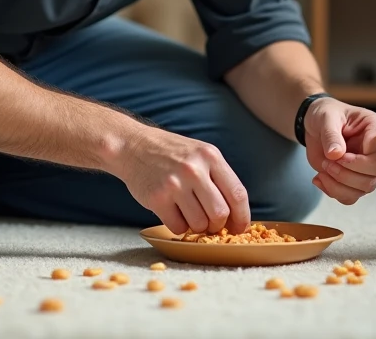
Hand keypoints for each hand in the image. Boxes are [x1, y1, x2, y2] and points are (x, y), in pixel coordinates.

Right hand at [110, 125, 250, 235]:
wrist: (134, 146)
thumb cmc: (172, 153)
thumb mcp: (200, 154)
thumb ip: (218, 178)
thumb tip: (236, 214)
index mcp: (210, 156)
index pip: (237, 193)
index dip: (242, 216)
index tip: (240, 228)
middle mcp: (194, 169)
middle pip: (220, 214)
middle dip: (218, 225)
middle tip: (211, 223)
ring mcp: (174, 184)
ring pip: (199, 224)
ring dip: (197, 226)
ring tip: (188, 212)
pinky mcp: (157, 199)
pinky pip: (178, 227)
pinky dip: (178, 226)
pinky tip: (173, 212)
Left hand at [303, 98, 375, 204]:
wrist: (314, 126)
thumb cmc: (325, 115)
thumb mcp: (326, 117)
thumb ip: (331, 134)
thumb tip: (336, 154)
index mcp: (374, 128)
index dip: (362, 158)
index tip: (341, 155)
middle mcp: (374, 150)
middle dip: (350, 172)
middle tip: (328, 162)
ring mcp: (365, 167)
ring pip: (365, 187)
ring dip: (340, 183)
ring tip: (323, 167)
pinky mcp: (352, 180)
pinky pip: (350, 196)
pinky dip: (333, 191)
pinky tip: (318, 178)